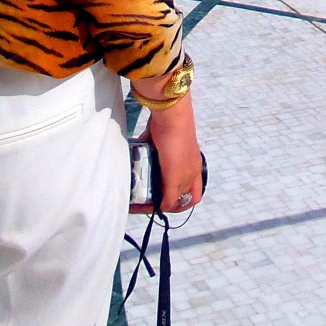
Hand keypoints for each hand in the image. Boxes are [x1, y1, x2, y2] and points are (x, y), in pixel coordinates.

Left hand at [142, 93, 202, 213]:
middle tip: (141, 200)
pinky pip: (147, 156)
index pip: (189, 199)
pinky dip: (140, 161)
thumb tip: (164, 208)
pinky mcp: (157, 143)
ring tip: (134, 185)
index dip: (176, 207)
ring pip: (157, 173)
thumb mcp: (175, 177)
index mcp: (193, 174)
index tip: (158, 210)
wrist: (169, 115)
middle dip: (157, 195)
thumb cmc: (177, 145)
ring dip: (147, 179)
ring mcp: (170, 154)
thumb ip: (171, 196)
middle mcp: (183, 165)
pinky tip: (132, 165)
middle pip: (171, 187)